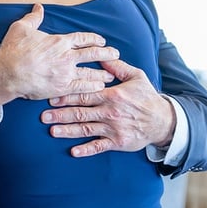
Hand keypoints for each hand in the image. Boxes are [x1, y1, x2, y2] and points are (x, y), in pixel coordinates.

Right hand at [0, 4, 119, 107]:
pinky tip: (100, 87)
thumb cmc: (14, 50)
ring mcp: (66, 73)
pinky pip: (82, 87)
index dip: (94, 39)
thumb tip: (38, 7)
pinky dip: (93, 86)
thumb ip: (33, 17)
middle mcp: (66, 56)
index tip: (101, 40)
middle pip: (92, 53)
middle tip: (115, 53)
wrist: (8, 73)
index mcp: (59, 41)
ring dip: (102, 73)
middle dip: (106, 53)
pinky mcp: (62, 88)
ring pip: (90, 72)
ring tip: (111, 74)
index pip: (82, 38)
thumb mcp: (21, 28)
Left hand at [41, 59, 175, 156]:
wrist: (163, 120)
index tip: (51, 98)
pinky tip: (74, 151)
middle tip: (43, 116)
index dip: (67, 96)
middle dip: (61, 114)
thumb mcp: (136, 76)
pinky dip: (87, 149)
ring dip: (68, 131)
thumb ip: (117, 67)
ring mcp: (114, 129)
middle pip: (81, 112)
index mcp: (113, 95)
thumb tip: (102, 55)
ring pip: (86, 129)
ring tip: (52, 131)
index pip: (85, 95)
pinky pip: (99, 147)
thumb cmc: (147, 97)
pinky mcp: (118, 142)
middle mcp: (111, 112)